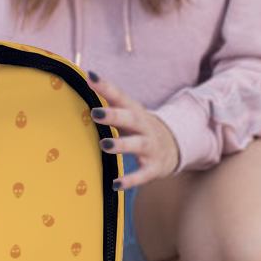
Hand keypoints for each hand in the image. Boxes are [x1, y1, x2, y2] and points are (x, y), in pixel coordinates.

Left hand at [87, 70, 180, 189]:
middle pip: (131, 119)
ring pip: (138, 145)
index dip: (105, 86)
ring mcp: (151, 147)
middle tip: (95, 113)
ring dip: (122, 144)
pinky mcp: (154, 167)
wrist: (174, 146)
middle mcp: (144, 127)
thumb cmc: (139, 127)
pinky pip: (142, 175)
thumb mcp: (128, 112)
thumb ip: (109, 99)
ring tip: (105, 144)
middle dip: (114, 115)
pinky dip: (130, 180)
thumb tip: (86, 78)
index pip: (119, 96)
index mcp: (135, 112)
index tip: (90, 77)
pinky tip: (115, 184)